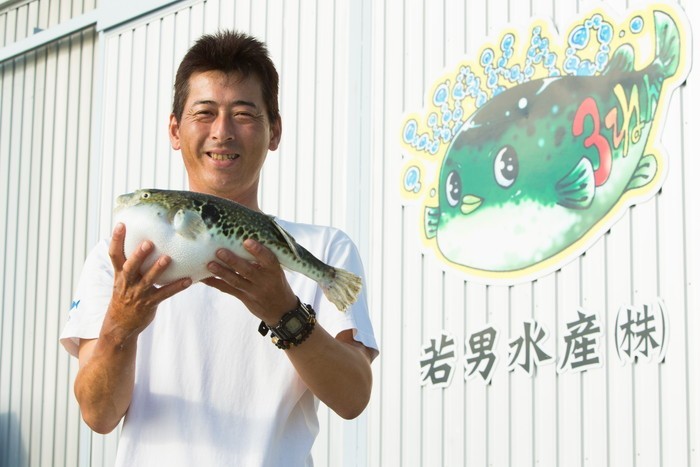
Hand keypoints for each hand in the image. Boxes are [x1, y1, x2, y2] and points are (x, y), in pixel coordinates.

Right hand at [105, 223, 191, 343]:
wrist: (120, 325)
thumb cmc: (124, 296)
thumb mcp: (121, 279)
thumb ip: (129, 263)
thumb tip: (139, 240)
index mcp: (119, 274)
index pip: (114, 255)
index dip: (116, 240)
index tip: (121, 224)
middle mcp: (127, 283)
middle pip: (130, 267)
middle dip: (138, 255)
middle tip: (148, 243)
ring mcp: (138, 294)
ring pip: (148, 280)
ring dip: (158, 269)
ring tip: (168, 258)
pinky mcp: (149, 303)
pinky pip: (164, 294)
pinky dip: (176, 287)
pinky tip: (188, 280)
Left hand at [202, 239, 296, 323]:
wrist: (282, 310)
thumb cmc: (277, 283)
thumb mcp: (277, 272)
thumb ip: (264, 260)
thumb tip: (246, 240)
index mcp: (274, 272)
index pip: (269, 260)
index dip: (258, 251)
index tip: (247, 241)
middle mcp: (264, 281)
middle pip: (247, 271)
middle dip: (233, 261)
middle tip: (220, 251)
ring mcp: (254, 291)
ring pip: (236, 281)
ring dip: (222, 272)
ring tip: (210, 264)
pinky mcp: (244, 298)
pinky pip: (228, 290)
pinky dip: (215, 283)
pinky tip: (204, 278)